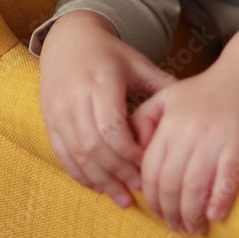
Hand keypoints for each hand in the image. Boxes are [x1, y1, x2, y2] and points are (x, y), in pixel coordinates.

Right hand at [39, 10, 176, 208]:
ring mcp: (58, 110)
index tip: (147, 163)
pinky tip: (99, 187)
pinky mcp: (49, 120)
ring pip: (78, 155)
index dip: (129, 151)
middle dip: (118, 172)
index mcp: (101, 81)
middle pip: (95, 146)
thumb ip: (159, 83)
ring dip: (101, 181)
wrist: (69, 40)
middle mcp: (76, 97)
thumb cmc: (109, 53)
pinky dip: (81, 175)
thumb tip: (188, 105)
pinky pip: (63, 155)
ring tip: (123, 197)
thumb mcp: (136, 62)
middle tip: (140, 188)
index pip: (112, 127)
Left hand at [129, 60, 238, 234]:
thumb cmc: (208, 89)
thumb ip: (145, 119)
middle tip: (177, 226)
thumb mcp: (169, 95)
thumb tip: (133, 154)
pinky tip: (216, 215)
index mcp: (169, 122)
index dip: (152, 199)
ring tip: (196, 227)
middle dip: (171, 213)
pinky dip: (218, 202)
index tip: (158, 213)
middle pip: (170, 184)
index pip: (150, 170)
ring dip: (192, 216)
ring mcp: (214, 137)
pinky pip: (226, 181)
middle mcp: (188, 130)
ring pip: (195, 188)